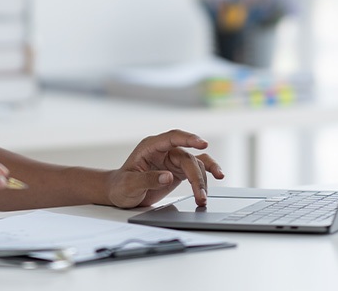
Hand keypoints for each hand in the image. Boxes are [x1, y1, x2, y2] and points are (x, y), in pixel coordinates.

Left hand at [104, 129, 223, 208]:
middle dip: (196, 177)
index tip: (202, 143)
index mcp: (150, 147)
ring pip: (195, 164)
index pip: (172, 137)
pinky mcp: (178, 171)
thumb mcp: (129, 185)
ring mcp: (172, 160)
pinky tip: (218, 176)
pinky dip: (207, 173)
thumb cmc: (120, 186)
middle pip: (187, 158)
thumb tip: (168, 176)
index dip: (188, 138)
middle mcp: (164, 151)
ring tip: (202, 199)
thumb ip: (148, 179)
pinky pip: (197, 169)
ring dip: (202, 180)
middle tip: (200, 196)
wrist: (119, 193)